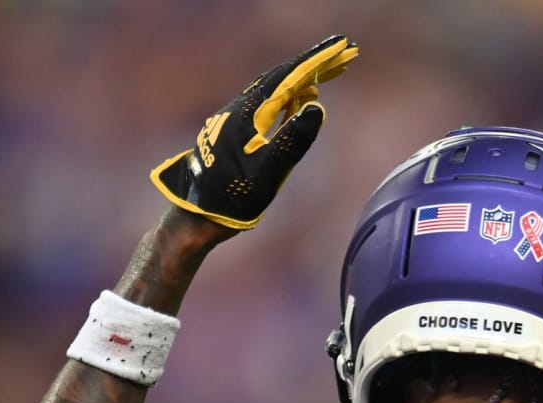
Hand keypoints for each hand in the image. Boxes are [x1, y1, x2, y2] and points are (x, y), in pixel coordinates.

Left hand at [150, 35, 358, 229]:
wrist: (199, 211)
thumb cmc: (233, 196)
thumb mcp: (268, 172)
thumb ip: (293, 140)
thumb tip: (317, 108)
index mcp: (250, 113)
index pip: (288, 79)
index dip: (316, 63)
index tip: (340, 50)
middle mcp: (243, 109)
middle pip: (283, 78)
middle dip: (314, 66)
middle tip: (342, 57)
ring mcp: (240, 119)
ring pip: (276, 89)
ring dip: (303, 80)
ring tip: (328, 75)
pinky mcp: (239, 131)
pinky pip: (269, 104)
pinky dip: (290, 97)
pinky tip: (300, 100)